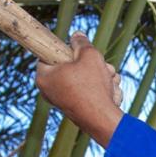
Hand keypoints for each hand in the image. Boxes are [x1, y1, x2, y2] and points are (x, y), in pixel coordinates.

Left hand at [36, 33, 123, 147]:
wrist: (103, 120)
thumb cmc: (92, 87)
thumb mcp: (89, 56)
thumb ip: (81, 43)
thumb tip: (77, 35)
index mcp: (44, 76)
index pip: (48, 54)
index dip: (64, 49)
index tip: (76, 49)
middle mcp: (49, 90)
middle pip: (69, 67)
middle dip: (91, 64)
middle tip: (103, 65)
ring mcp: (61, 101)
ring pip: (82, 79)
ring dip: (100, 76)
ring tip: (110, 78)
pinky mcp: (75, 109)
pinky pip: (87, 92)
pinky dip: (100, 90)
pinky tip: (111, 92)